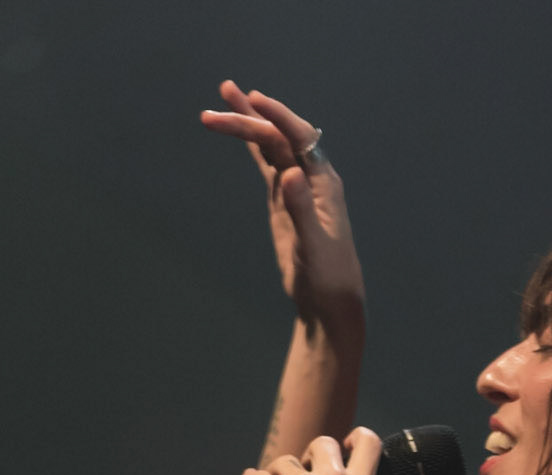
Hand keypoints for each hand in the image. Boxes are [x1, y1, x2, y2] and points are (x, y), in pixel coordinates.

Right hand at [200, 83, 364, 330]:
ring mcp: (296, 188)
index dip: (277, 116)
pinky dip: (253, 148)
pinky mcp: (284, 201)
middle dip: (251, 117)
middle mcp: (311, 178)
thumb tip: (288, 174)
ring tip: (223, 99)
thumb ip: (302, 209)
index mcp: (323, 183)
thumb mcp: (314, 247)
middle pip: (279, 137)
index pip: (299, 137)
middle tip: (222, 94)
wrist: (329, 302)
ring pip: (271, 146)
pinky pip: (268, 165)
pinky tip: (240, 131)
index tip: (253, 99)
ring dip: (248, 124)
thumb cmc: (329, 277)